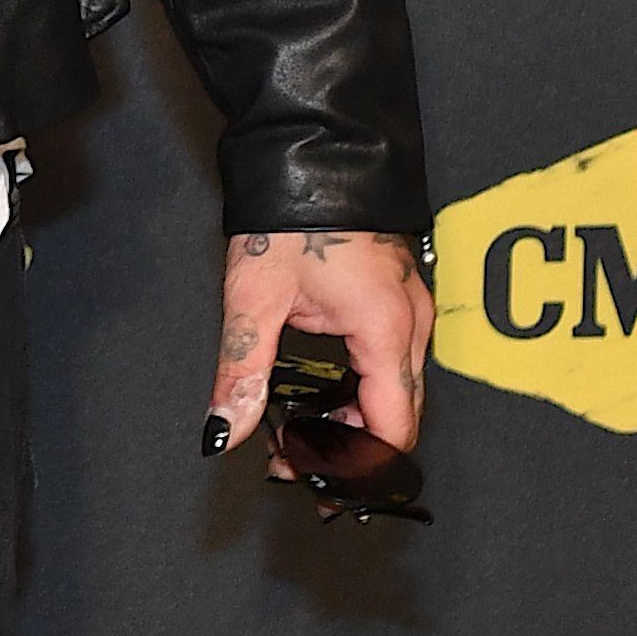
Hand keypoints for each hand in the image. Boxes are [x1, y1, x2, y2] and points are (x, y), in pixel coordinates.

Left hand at [205, 229, 430, 467]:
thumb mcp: (255, 297)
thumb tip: (225, 429)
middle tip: (295, 465)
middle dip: (351, 451)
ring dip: (354, 422)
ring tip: (298, 434)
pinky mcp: (398, 299)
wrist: (315, 150)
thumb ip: (242, 370)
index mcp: (385, 328)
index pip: (393, 429)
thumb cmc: (290, 214)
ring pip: (397, 392)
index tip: (317, 485)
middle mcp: (411, 323)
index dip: (357, 468)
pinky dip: (361, 390)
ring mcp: (410, 309)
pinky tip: (322, 395)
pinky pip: (392, 363)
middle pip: (398, 417)